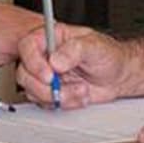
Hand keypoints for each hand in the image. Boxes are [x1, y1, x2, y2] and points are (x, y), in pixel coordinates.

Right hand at [14, 22, 134, 109]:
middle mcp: (45, 56)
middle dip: (45, 87)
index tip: (50, 75)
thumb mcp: (94, 46)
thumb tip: (55, 60)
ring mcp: (46, 75)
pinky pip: (43, 102)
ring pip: (32, 91)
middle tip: (64, 88)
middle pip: (24, 73)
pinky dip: (62, 104)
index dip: (33, 62)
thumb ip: (74, 50)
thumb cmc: (108, 55)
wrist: (118, 75)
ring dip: (58, 97)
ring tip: (80, 91)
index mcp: (52, 37)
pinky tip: (77, 97)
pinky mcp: (51, 91)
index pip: (27, 46)